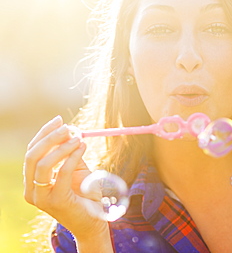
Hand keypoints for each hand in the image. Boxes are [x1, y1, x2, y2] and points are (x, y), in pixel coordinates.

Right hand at [23, 116, 110, 243]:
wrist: (93, 219)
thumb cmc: (83, 192)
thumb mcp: (74, 168)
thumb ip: (69, 152)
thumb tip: (69, 130)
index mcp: (32, 181)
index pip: (31, 152)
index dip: (44, 133)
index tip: (59, 120)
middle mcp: (32, 190)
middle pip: (32, 156)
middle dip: (49, 137)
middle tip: (67, 127)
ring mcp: (42, 197)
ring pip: (42, 164)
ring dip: (61, 146)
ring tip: (78, 137)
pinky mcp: (56, 201)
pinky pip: (62, 173)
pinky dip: (72, 156)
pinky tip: (82, 147)